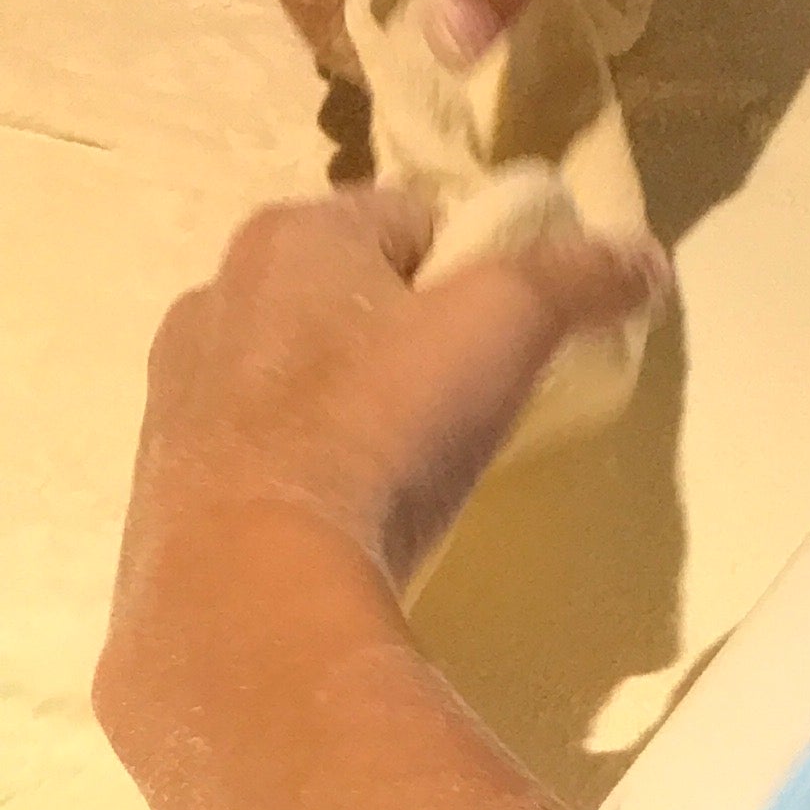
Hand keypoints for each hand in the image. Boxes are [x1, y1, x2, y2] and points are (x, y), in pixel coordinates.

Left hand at [97, 186, 674, 741]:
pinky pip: (261, 449)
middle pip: (352, 293)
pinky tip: (350, 512)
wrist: (250, 593)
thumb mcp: (509, 326)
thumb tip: (646, 258)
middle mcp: (217, 294)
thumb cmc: (379, 426)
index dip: (476, 264)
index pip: (414, 217)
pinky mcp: (163, 483)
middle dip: (410, 331)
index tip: (510, 328)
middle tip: (468, 395)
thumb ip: (580, 278)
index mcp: (291, 235)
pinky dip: (308, 466)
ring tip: (411, 465)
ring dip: (353, 401)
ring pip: (300, 372)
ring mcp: (177, 394)